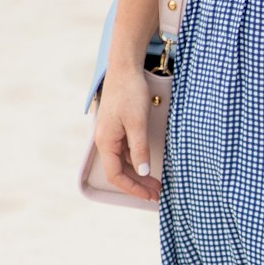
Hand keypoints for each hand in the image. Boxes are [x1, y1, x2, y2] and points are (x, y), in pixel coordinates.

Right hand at [94, 65, 162, 203]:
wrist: (126, 68)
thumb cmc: (130, 93)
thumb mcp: (137, 123)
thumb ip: (139, 149)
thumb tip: (143, 172)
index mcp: (106, 141)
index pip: (116, 175)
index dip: (132, 189)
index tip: (149, 196)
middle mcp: (106, 140)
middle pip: (120, 171)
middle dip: (138, 185)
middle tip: (157, 194)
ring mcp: (112, 135)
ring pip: (124, 163)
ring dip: (139, 175)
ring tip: (156, 183)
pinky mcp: (119, 128)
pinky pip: (126, 152)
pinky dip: (137, 161)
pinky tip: (148, 165)